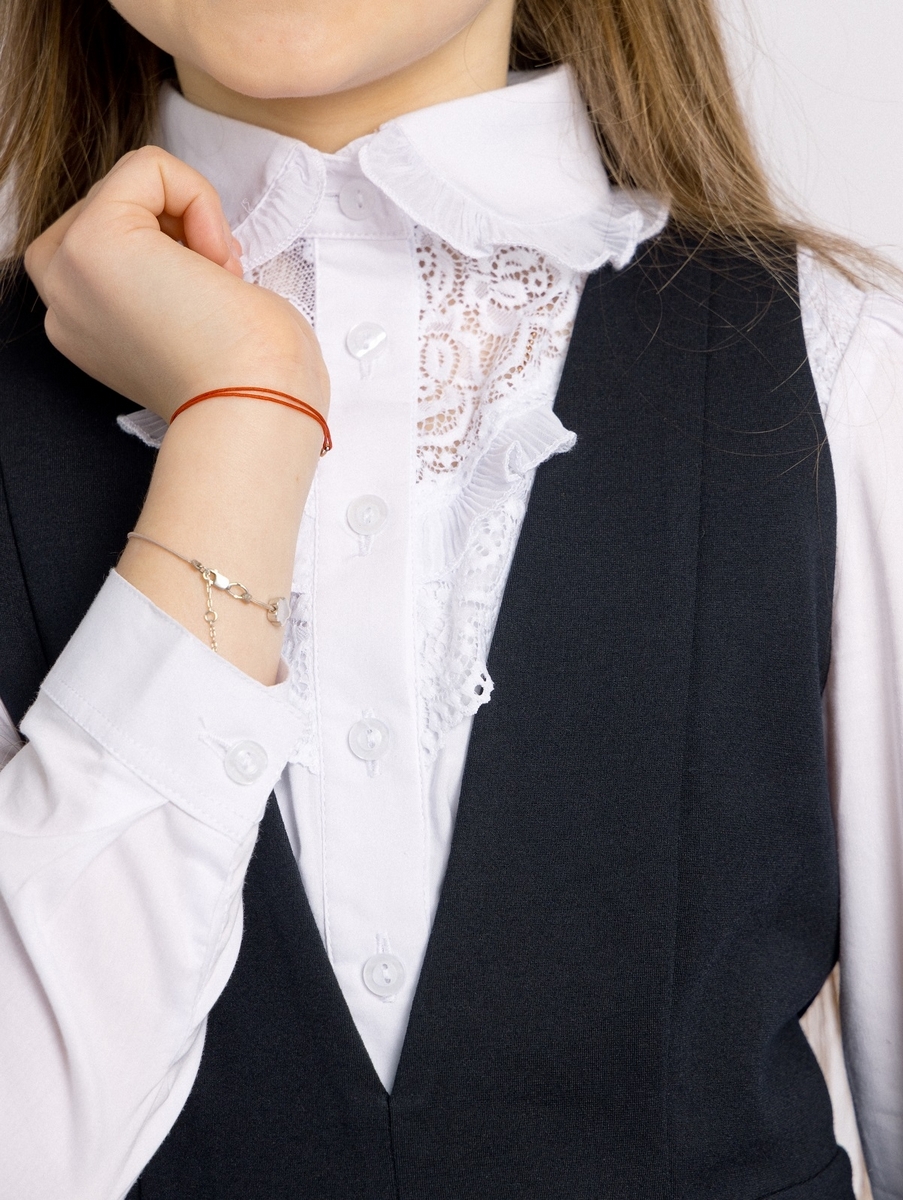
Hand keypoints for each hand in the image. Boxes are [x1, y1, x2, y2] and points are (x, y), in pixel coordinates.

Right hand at [24, 146, 328, 421]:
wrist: (256, 405)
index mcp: (86, 324)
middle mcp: (63, 300)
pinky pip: (148, 165)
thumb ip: (161, 280)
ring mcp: (68, 271)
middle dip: (184, 230)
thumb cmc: (250, 374)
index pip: (124, 238)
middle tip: (217, 292)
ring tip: (216, 284)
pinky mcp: (93, 241)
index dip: (182, 252)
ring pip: (133, 184)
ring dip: (192, 219)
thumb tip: (179, 243)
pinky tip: (214, 261)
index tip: (213, 301)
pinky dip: (198, 196)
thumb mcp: (189, 317)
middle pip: (123, 205)